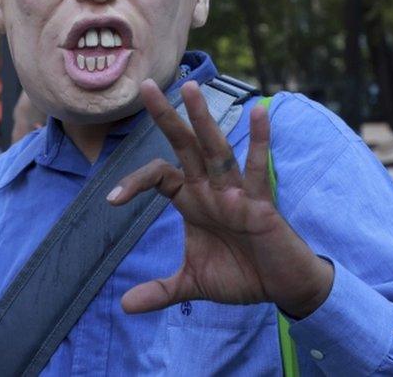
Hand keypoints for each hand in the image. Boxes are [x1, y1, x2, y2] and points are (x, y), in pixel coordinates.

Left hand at [108, 80, 333, 318]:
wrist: (281, 288)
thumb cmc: (241, 276)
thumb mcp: (193, 284)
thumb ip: (161, 291)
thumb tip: (124, 307)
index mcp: (192, 201)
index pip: (159, 176)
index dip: (134, 183)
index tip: (111, 201)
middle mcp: (211, 188)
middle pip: (184, 146)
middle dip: (166, 117)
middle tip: (146, 86)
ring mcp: (235, 191)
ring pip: (216, 148)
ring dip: (204, 118)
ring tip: (192, 86)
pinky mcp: (260, 201)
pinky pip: (257, 168)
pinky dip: (261, 140)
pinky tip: (261, 112)